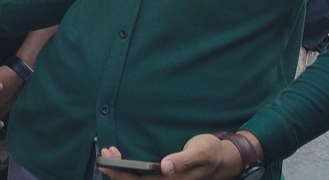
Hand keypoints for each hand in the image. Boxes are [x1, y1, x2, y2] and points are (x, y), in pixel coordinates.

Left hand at [98, 134, 241, 179]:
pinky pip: (142, 176)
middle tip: (105, 152)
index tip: (108, 161)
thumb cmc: (211, 152)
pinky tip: (121, 158)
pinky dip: (128, 169)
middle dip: (116, 171)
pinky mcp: (164, 177)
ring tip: (109, 152)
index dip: (121, 175)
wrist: (223, 158)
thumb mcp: (200, 152)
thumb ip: (183, 160)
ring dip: (120, 170)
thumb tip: (166, 167)